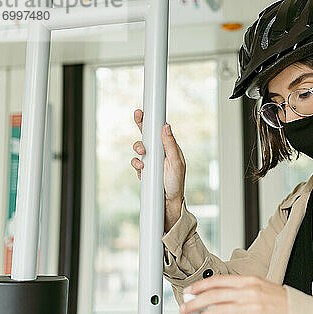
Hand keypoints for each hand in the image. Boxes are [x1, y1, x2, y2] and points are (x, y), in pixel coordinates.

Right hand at [131, 109, 185, 231]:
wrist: (168, 202)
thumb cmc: (176, 183)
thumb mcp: (176, 162)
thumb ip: (170, 145)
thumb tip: (166, 127)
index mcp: (169, 148)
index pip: (159, 130)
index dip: (150, 120)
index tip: (142, 111)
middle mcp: (160, 152)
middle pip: (147, 136)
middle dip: (141, 130)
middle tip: (138, 123)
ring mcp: (151, 161)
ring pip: (139, 149)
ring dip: (138, 151)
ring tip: (143, 158)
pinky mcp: (144, 170)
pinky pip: (136, 163)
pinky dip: (137, 164)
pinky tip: (142, 169)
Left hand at [180, 275, 287, 313]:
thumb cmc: (283, 303)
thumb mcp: (263, 287)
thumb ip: (243, 289)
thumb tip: (222, 295)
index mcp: (250, 281)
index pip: (219, 281)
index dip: (200, 286)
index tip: (190, 291)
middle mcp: (249, 293)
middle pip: (214, 296)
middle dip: (195, 302)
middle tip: (184, 308)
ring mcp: (251, 309)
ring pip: (218, 312)